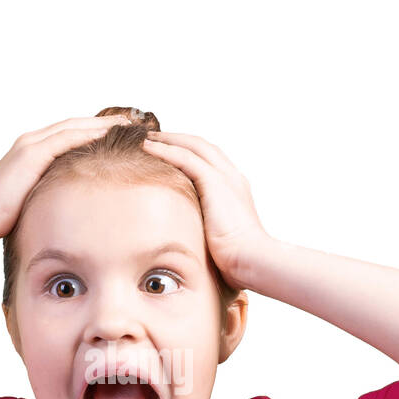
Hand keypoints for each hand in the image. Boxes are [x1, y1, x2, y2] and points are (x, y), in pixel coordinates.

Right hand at [0, 116, 132, 240]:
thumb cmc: (0, 215)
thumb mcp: (31, 198)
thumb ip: (49, 192)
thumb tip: (69, 203)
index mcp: (31, 150)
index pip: (68, 133)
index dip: (93, 129)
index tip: (118, 131)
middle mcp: (31, 141)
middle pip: (75, 124)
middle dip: (103, 121)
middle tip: (131, 122)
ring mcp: (31, 145)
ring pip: (73, 127)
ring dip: (101, 124)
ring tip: (127, 124)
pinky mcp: (32, 154)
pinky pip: (66, 139)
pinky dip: (88, 134)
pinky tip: (108, 135)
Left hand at [141, 130, 272, 290]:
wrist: (251, 260)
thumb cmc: (238, 260)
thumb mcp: (220, 239)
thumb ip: (206, 230)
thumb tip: (189, 241)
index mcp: (236, 189)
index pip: (210, 161)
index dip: (189, 153)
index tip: (168, 152)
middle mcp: (232, 178)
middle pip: (202, 147)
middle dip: (177, 140)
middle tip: (154, 138)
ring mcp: (225, 177)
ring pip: (193, 147)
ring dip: (168, 140)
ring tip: (147, 139)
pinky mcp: (215, 182)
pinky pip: (185, 157)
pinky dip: (166, 149)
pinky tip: (149, 147)